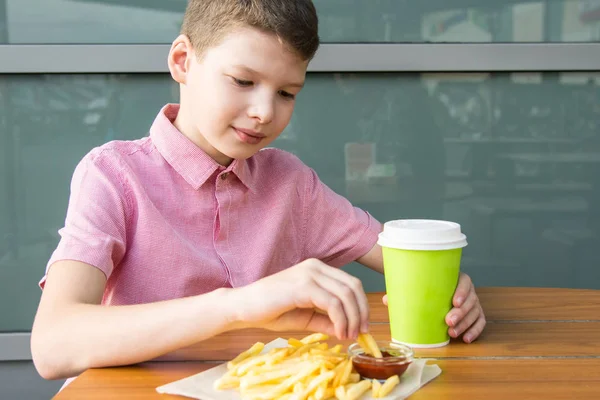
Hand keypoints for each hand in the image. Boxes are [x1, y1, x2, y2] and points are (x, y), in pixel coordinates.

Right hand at [234, 259, 369, 340]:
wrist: (243, 308)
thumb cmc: (270, 311)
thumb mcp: (306, 317)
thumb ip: (327, 320)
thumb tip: (350, 329)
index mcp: (317, 269)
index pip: (350, 283)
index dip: (361, 306)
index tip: (362, 327)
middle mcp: (316, 266)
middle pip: (353, 287)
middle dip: (361, 312)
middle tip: (360, 333)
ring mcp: (309, 273)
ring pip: (345, 294)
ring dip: (352, 319)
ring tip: (348, 336)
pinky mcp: (303, 285)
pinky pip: (332, 303)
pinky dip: (340, 320)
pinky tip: (337, 333)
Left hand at [381, 272, 485, 342]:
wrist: (433, 290)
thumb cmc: (426, 289)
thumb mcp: (417, 288)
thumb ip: (404, 293)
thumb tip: (387, 300)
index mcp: (455, 278)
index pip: (465, 281)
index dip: (462, 291)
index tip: (454, 301)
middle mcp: (467, 290)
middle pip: (471, 300)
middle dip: (461, 313)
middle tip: (448, 321)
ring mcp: (473, 303)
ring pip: (475, 313)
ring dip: (465, 324)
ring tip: (452, 333)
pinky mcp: (475, 315)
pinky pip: (480, 322)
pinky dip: (475, 331)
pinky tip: (465, 339)